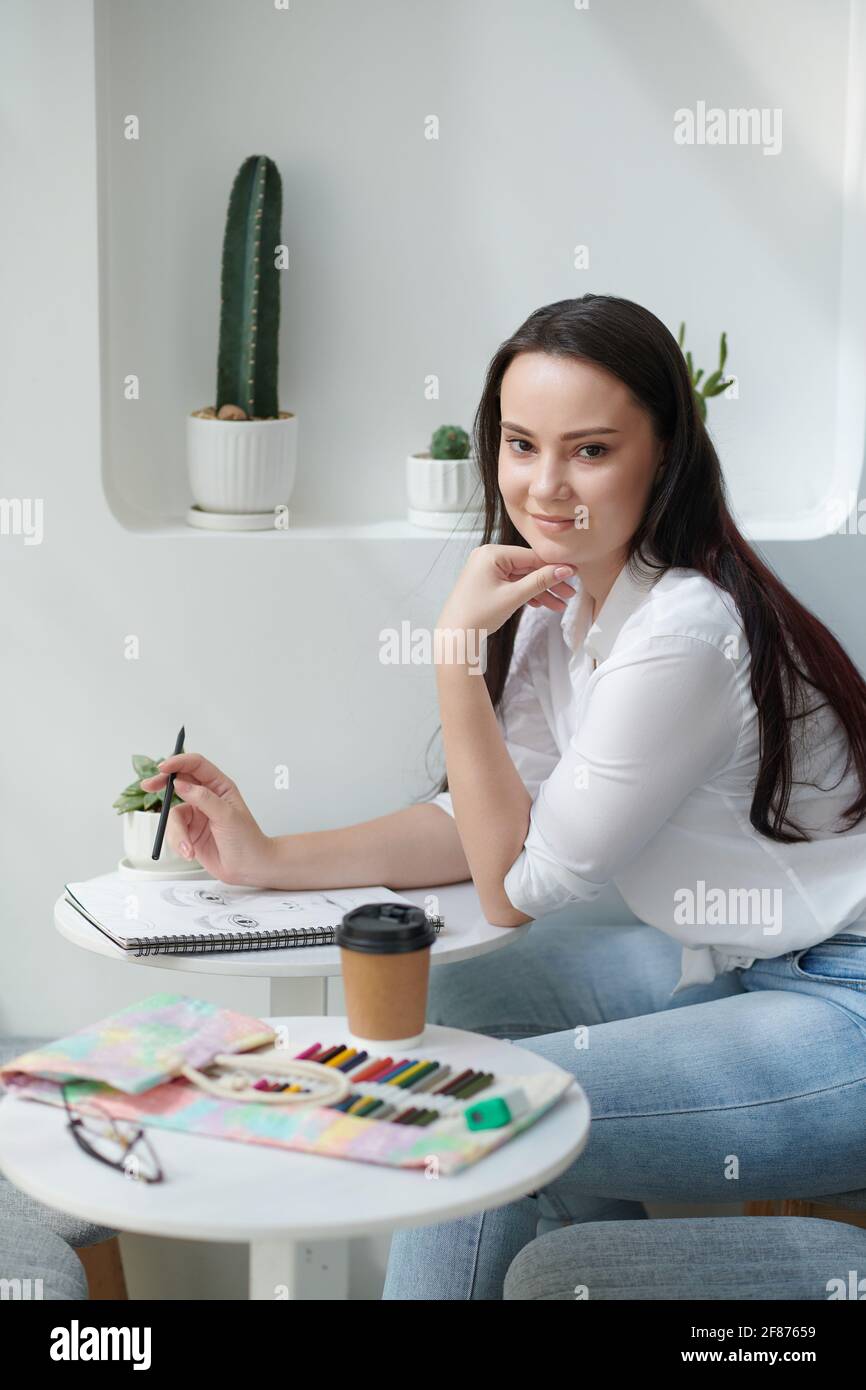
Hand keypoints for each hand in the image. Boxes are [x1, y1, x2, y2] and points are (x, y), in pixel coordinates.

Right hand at [139, 753, 274, 885]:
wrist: (248, 869)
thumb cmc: (247, 840)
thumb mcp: (226, 815)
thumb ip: (203, 798)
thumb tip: (180, 784)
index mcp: (219, 786)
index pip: (196, 766)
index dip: (178, 762)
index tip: (163, 768)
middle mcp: (206, 797)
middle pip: (178, 782)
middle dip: (162, 784)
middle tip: (147, 785)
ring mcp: (197, 814)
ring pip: (173, 814)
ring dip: (177, 832)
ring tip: (188, 848)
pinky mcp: (190, 832)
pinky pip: (174, 832)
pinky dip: (178, 843)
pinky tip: (190, 853)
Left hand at [436, 544, 576, 639]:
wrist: (455, 636)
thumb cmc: (478, 615)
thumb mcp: (514, 596)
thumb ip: (540, 581)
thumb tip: (564, 569)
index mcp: (491, 553)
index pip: (531, 556)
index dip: (554, 567)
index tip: (574, 574)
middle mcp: (488, 556)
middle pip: (527, 567)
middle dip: (549, 583)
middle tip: (569, 594)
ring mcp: (486, 569)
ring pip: (521, 578)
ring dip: (540, 591)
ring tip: (560, 605)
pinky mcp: (487, 582)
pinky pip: (512, 584)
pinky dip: (526, 594)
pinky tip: (542, 604)